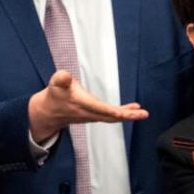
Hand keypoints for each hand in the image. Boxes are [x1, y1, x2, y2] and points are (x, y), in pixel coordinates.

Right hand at [28, 70, 147, 141]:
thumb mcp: (55, 84)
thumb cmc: (55, 94)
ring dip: (129, 116)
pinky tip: (134, 108)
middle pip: (110, 116)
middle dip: (127, 116)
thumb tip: (64, 75)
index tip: (120, 112)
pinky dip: (124, 113)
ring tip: (143, 113)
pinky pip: (112, 116)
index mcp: (80, 104)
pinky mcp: (96, 116)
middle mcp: (88, 113)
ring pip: (113, 118)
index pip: (96, 108)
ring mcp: (93, 116)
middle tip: (143, 114)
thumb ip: (60, 79)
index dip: (108, 110)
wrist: (50, 112)